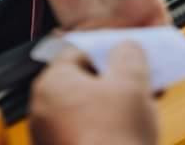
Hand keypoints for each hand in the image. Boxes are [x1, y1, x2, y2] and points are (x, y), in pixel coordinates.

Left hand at [30, 41, 157, 144]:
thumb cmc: (112, 140)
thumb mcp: (131, 84)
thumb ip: (129, 56)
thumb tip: (127, 49)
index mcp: (52, 83)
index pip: (79, 51)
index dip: (108, 48)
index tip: (128, 51)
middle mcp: (43, 110)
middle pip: (82, 82)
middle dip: (113, 80)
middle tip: (139, 80)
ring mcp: (50, 139)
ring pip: (85, 111)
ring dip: (112, 107)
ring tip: (141, 110)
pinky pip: (86, 134)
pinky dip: (106, 131)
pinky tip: (129, 135)